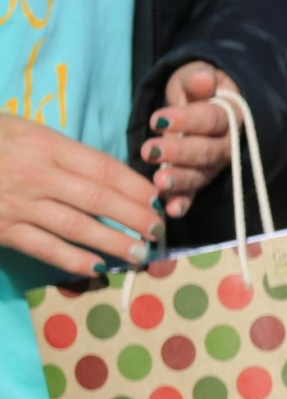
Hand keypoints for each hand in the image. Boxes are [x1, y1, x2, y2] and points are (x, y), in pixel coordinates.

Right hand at [0, 114, 163, 276]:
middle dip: (135, 218)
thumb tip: (108, 176)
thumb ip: (61, 152)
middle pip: (99, 199)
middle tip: (159, 231)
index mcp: (44, 143)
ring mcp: (18, 204)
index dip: (135, 187)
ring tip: (140, 253)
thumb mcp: (22, 130)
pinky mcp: (2, 229)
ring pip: (78, 227)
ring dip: (114, 243)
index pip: (103, 168)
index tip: (158, 200)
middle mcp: (35, 174)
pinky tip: (99, 268)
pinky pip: (45, 248)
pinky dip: (75, 260)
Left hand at [141, 62, 241, 217]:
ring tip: (159, 182)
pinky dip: (184, 203)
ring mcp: (215, 166)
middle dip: (180, 153)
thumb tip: (204, 80)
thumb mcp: (194, 78)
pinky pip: (194, 194)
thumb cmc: (197, 90)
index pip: (213, 119)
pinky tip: (170, 210)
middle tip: (151, 151)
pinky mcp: (200, 180)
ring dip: (181, 181)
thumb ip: (196, 81)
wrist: (203, 105)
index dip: (188, 121)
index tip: (158, 120)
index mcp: (232, 116)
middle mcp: (228, 145)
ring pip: (201, 175)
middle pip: (208, 151)